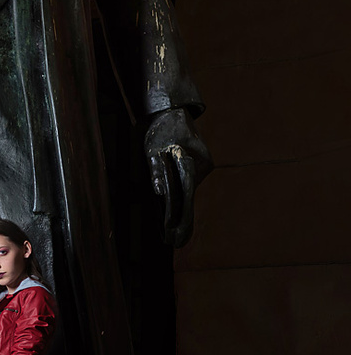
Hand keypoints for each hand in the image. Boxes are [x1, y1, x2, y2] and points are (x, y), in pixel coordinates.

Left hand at [144, 107, 212, 247]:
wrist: (173, 111)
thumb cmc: (160, 129)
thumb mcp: (152, 147)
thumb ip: (156, 169)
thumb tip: (160, 192)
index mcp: (190, 158)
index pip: (185, 190)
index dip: (179, 212)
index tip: (172, 230)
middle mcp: (202, 164)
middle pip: (191, 196)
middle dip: (184, 221)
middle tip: (178, 243)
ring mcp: (204, 165)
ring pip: (190, 191)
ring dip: (183, 212)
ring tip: (175, 237)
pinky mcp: (201, 166)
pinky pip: (190, 185)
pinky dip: (183, 200)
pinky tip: (176, 217)